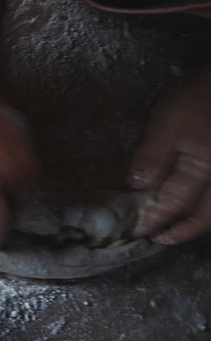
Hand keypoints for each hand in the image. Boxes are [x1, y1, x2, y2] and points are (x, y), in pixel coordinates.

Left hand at [130, 66, 210, 243]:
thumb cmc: (197, 102)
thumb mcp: (167, 124)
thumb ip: (153, 156)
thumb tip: (137, 186)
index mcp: (203, 168)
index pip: (175, 202)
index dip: (156, 218)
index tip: (139, 230)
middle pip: (205, 215)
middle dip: (182, 230)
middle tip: (160, 239)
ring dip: (197, 223)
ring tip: (176, 229)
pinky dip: (206, 209)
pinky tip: (193, 209)